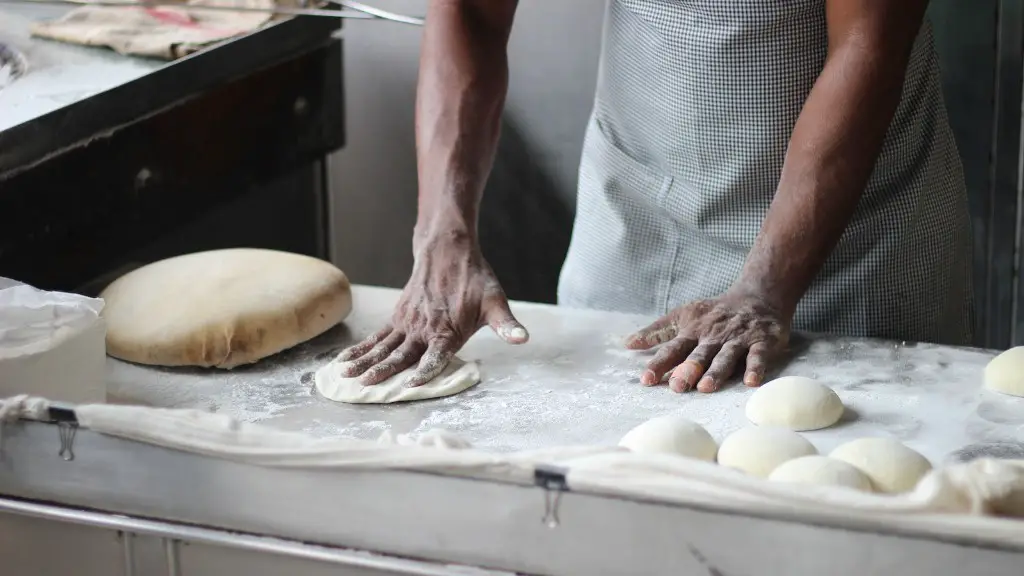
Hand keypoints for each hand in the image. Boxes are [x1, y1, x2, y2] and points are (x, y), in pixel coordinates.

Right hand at [337, 233, 527, 386]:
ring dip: (364, 361)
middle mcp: (424, 329)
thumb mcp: (495, 302)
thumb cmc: (475, 279)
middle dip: (383, 371)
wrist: (448, 250)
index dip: (424, 371)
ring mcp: (407, 323)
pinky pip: (377, 336)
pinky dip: (361, 348)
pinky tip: (345, 361)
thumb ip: (506, 325)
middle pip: (401, 354)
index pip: (435, 356)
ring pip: (383, 346)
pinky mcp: (398, 317)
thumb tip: (523, 339)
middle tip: (365, 386)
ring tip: (346, 376)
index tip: (410, 385)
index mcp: (448, 331)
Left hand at [625, 290, 789, 392]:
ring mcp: (738, 339)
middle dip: (687, 370)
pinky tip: (750, 381)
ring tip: (706, 387)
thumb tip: (628, 343)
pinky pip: (758, 355)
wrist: (758, 295)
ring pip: (726, 356)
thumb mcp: (684, 316)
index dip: (659, 363)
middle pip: (699, 354)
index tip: (646, 379)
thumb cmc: (715, 312)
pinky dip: (755, 368)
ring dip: (716, 371)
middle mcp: (714, 336)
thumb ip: (658, 331)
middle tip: (677, 386)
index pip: (673, 349)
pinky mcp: (762, 341)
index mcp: (693, 331)